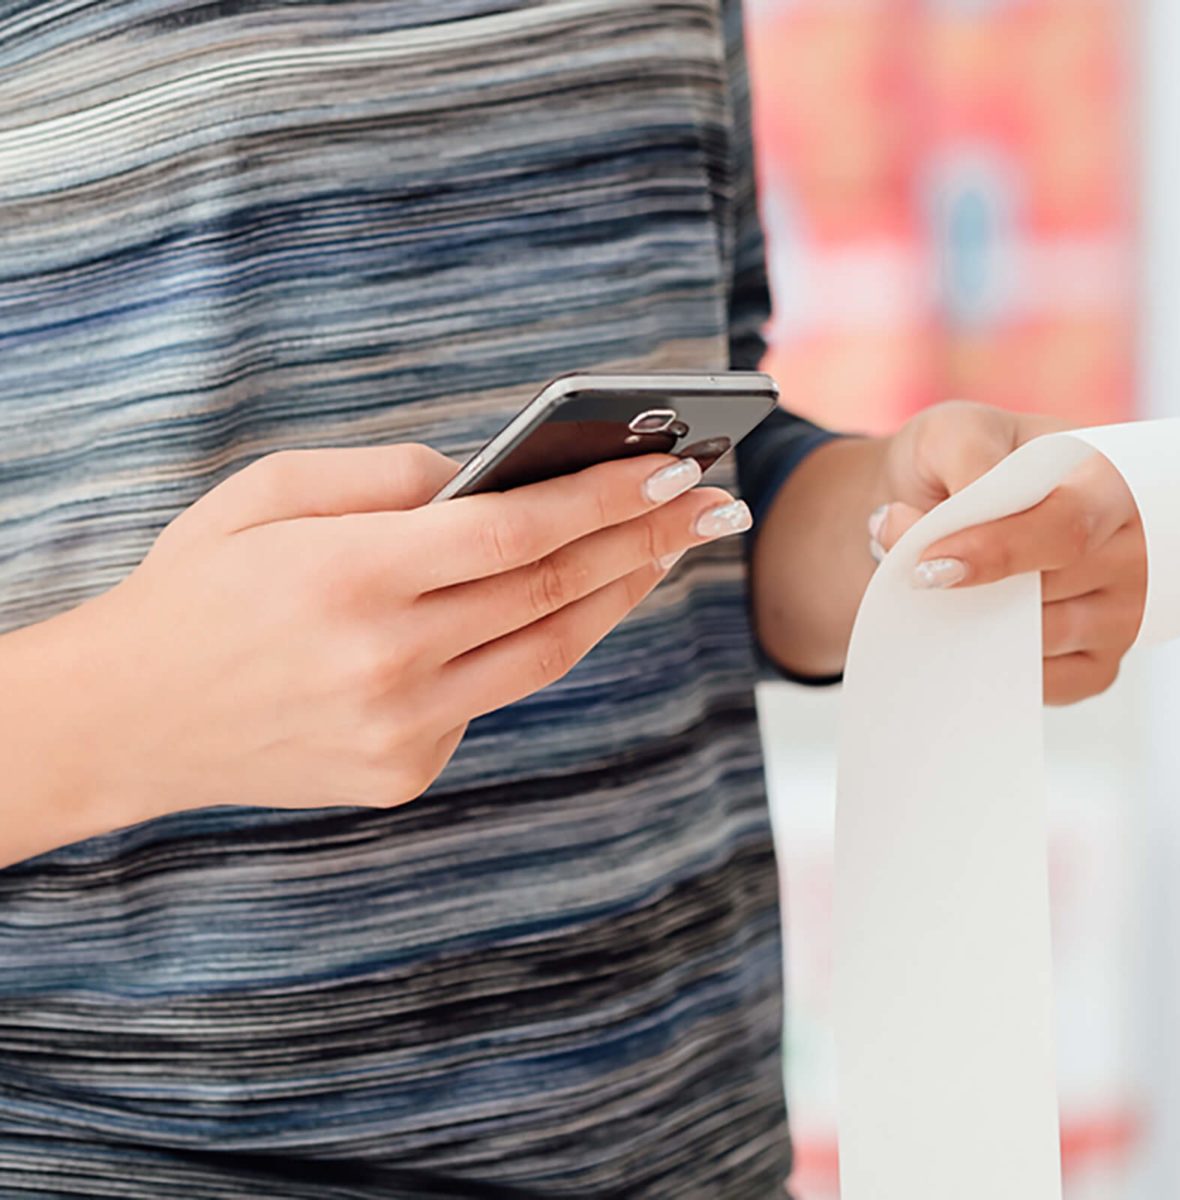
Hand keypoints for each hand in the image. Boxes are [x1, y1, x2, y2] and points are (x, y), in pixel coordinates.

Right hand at [3, 445, 750, 862]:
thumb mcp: (267, 492)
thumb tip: (488, 473)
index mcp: (352, 575)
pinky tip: (560, 605)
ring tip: (664, 549)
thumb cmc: (196, 586)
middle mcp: (388, 661)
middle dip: (646, 540)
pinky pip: (492, 697)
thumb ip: (386, 476)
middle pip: (555, 592)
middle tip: (711, 503)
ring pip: (546, 652)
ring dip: (616, 596)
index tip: (677, 465)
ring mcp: (402, 730)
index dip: (608, 495)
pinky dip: (530, 643)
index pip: (519, 530)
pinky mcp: (404, 773)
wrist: (126, 718)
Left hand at [873, 401, 1146, 704]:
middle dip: (967, 584)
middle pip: (1053, 589)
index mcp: (1109, 480)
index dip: (998, 550)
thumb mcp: (954, 432)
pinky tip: (962, 631)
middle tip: (907, 566)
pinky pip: (1050, 684)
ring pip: (1044, 639)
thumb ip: (961, 463)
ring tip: (929, 589)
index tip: (930, 563)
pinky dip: (993, 665)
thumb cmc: (958, 461)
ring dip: (972, 624)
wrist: (934, 501)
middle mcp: (1132, 548)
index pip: (1069, 526)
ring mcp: (1121, 611)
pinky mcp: (1097, 662)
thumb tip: (946, 529)